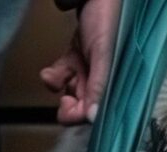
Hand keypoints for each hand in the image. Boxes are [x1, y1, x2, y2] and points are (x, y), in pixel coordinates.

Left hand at [40, 0, 120, 124]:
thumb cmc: (109, 19)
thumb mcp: (103, 55)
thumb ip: (98, 85)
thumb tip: (92, 117)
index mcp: (116, 81)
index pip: (98, 111)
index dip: (82, 114)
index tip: (68, 107)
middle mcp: (104, 79)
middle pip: (84, 105)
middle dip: (69, 103)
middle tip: (62, 98)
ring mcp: (90, 69)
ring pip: (70, 90)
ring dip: (58, 86)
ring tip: (52, 77)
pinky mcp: (78, 58)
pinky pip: (64, 74)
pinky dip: (55, 75)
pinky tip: (50, 71)